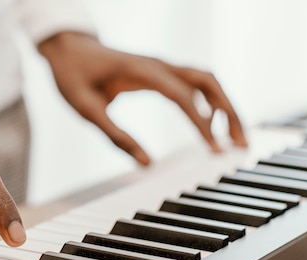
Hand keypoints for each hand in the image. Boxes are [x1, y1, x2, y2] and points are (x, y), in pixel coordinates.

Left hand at [39, 32, 247, 164]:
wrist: (66, 48)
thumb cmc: (72, 75)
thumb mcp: (85, 108)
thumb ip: (115, 135)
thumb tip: (147, 164)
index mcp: (140, 70)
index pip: (182, 95)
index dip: (201, 122)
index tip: (215, 150)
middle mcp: (157, 64)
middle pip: (207, 81)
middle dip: (229, 111)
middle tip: (240, 144)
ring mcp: (161, 65)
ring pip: (206, 80)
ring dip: (224, 106)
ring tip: (234, 138)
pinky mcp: (159, 71)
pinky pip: (193, 83)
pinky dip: (209, 102)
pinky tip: (209, 124)